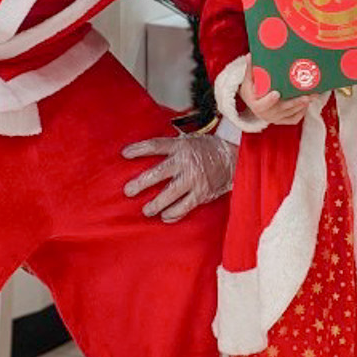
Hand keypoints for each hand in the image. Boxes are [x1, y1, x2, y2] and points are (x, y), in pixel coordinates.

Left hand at [121, 132, 235, 221]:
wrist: (232, 160)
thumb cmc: (206, 150)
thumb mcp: (189, 140)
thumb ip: (171, 147)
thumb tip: (147, 153)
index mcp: (181, 146)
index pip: (155, 145)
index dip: (139, 149)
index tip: (125, 154)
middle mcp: (186, 162)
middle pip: (158, 173)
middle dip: (141, 183)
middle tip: (129, 191)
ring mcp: (194, 179)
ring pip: (169, 194)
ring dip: (155, 204)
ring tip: (146, 210)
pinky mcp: (201, 193)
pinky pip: (184, 207)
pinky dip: (173, 213)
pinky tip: (165, 216)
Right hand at [239, 71, 313, 126]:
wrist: (253, 104)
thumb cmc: (251, 91)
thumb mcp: (248, 81)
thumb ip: (250, 69)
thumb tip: (249, 55)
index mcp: (257, 105)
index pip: (263, 104)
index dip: (270, 100)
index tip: (276, 93)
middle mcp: (267, 114)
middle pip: (282, 109)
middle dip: (295, 102)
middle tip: (307, 96)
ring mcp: (276, 119)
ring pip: (291, 113)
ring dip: (302, 105)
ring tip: (313, 95)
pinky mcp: (282, 121)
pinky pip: (294, 119)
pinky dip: (301, 112)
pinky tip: (307, 103)